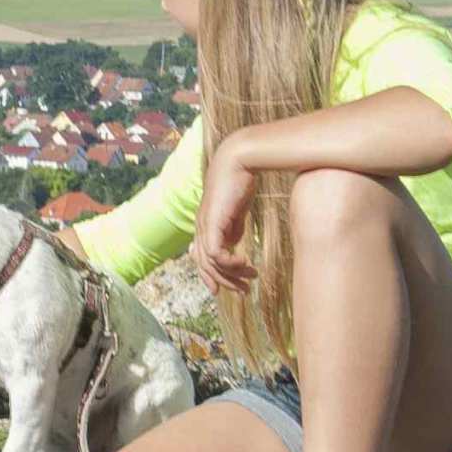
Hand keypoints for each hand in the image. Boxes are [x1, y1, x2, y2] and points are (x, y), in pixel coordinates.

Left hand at [190, 134, 259, 297]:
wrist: (238, 160)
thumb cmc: (240, 181)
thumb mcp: (237, 210)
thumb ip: (233, 227)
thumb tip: (234, 242)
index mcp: (205, 225)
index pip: (202, 258)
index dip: (212, 276)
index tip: (228, 288)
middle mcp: (201, 227)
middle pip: (205, 265)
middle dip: (224, 281)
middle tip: (243, 291)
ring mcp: (204, 225)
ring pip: (211, 262)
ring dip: (231, 274)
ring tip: (251, 278)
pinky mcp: (212, 222)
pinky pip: (216, 253)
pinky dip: (229, 263)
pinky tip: (245, 263)